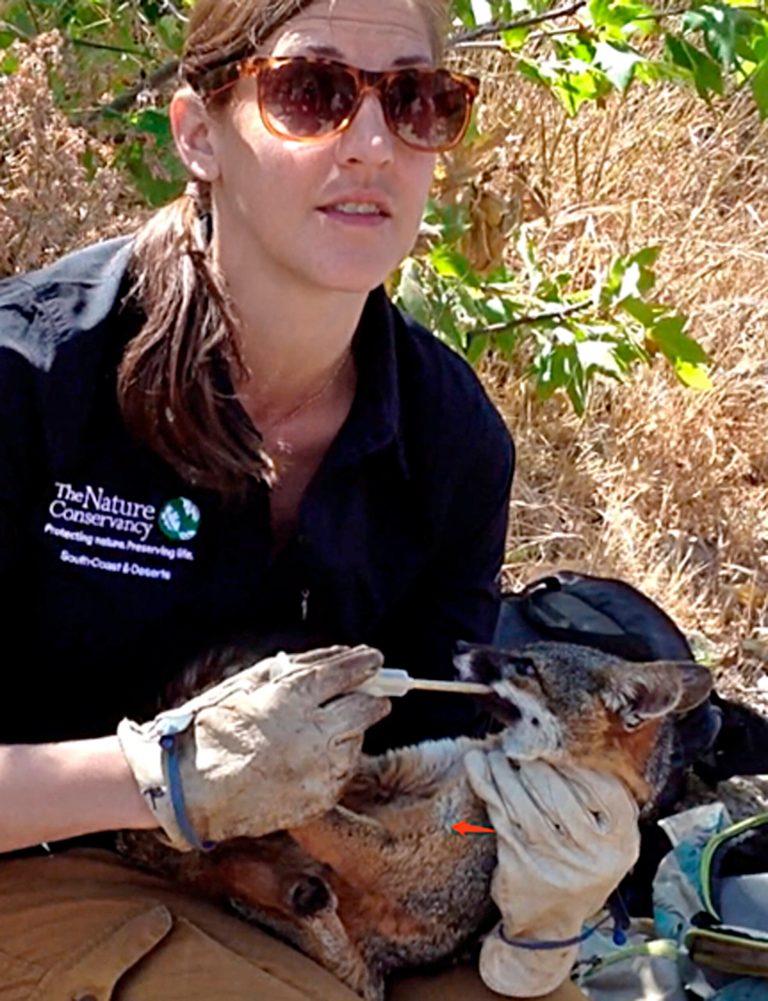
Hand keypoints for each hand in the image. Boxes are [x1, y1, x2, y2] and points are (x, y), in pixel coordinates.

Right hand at [118, 645, 389, 849]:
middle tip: (371, 694)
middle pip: (366, 708)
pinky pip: (343, 773)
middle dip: (372, 698)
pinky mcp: (318, 799)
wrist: (185, 789)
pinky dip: (338, 761)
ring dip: (352, 730)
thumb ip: (295, 667)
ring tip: (326, 729)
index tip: (373, 659)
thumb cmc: (210, 728)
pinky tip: (316, 756)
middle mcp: (312, 732)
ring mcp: (318, 769)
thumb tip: (338, 655)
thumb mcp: (248, 683)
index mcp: (292, 697)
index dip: (365, 663)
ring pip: (357, 741)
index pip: (346, 672)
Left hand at [464, 751, 639, 996]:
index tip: (555, 740)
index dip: (574, 758)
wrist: (547, 927)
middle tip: (519, 741)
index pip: (602, 785)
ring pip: (524, 797)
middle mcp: (594, 854)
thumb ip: (599, 798)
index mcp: (623, 842)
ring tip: (496, 751)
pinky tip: (477, 764)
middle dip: (534, 759)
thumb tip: (574, 741)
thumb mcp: (603, 842)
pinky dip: (486, 784)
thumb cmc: (576, 870)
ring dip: (505, 767)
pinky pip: (499, 811)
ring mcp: (556, 859)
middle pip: (558, 788)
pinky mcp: (520, 862)